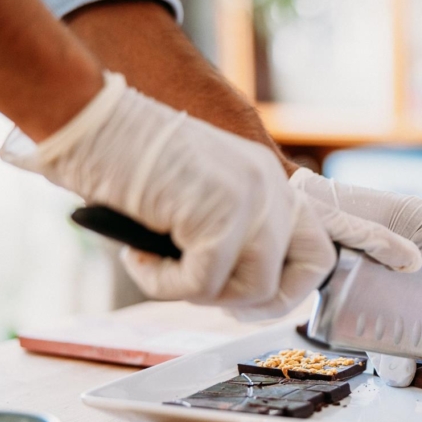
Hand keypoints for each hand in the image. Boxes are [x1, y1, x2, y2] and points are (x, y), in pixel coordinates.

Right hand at [1, 73, 420, 318]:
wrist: (92, 118)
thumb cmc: (128, 161)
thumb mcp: (194, 197)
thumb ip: (226, 231)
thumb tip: (228, 286)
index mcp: (268, 182)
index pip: (321, 243)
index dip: (308, 282)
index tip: (329, 286)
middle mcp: (270, 189)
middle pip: (302, 276)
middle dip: (258, 303)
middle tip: (205, 292)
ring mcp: (251, 200)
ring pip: (250, 288)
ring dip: (196, 290)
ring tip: (156, 260)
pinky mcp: (219, 214)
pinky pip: (202, 284)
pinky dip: (162, 282)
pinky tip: (138, 252)